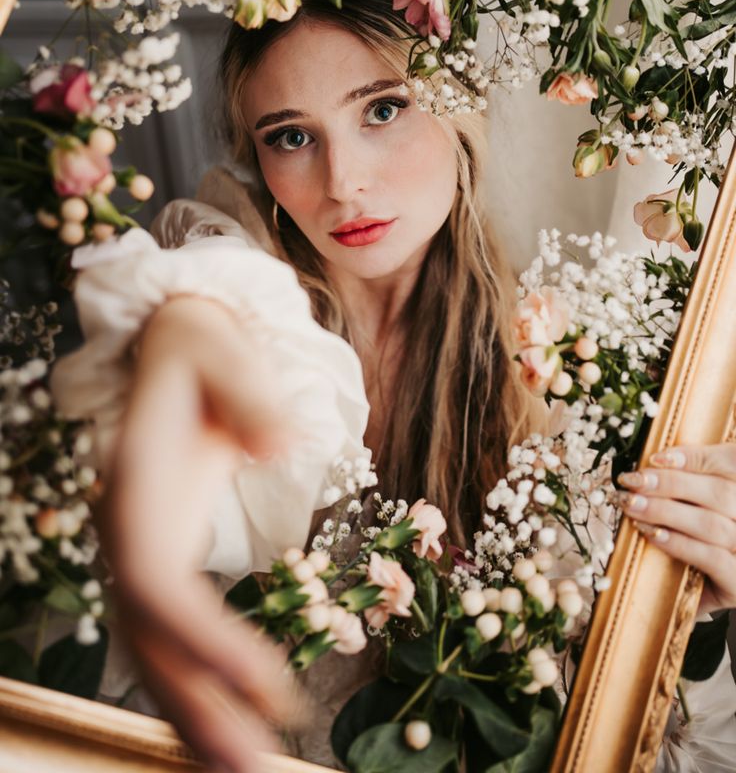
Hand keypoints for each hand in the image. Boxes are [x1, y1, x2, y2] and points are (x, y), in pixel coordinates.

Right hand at [96, 295, 301, 772]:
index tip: (275, 688)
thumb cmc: (201, 343)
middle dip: (199, 712)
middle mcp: (128, 533)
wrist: (175, 343)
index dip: (205, 641)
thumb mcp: (219, 343)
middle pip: (149, 643)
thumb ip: (247, 386)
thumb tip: (279, 442)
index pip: (157, 584)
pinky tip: (242, 731)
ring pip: (158, 655)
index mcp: (136, 489)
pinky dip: (205, 688)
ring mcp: (142, 552)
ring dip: (201, 720)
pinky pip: (178, 639)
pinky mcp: (166, 559)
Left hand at [617, 442, 735, 615]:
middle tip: (632, 480)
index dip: (694, 457)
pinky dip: (679, 543)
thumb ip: (689, 483)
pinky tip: (652, 534)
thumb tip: (656, 461)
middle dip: (671, 483)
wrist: (714, 596)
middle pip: (721, 492)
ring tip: (632, 505)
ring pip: (712, 523)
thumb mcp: (698, 506)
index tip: (655, 458)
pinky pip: (712, 558)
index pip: (731, 461)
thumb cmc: (700, 542)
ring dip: (665, 512)